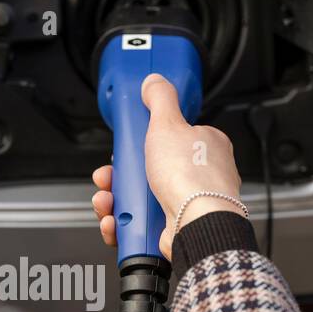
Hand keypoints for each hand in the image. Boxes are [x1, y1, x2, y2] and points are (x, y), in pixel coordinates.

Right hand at [91, 73, 243, 259]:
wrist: (196, 224)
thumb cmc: (191, 178)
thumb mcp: (169, 124)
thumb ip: (160, 100)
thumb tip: (154, 82)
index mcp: (205, 147)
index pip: (168, 139)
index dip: (141, 145)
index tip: (124, 149)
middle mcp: (198, 177)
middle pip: (148, 172)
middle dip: (119, 177)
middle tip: (107, 177)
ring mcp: (185, 205)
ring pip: (140, 201)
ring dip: (115, 201)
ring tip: (107, 201)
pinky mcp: (172, 229)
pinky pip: (140, 226)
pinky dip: (122, 224)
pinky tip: (115, 221)